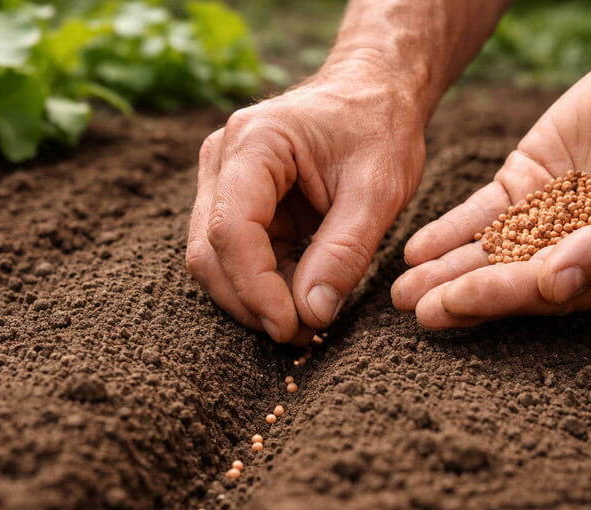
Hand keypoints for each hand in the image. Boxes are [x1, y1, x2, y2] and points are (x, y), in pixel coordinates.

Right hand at [187, 62, 425, 341]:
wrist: (374, 93)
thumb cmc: (381, 128)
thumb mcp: (379, 191)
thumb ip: (345, 253)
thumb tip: (311, 315)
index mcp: (255, 142)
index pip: (231, 229)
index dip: (256, 289)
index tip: (293, 328)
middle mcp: (223, 158)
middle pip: (209, 251)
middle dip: (251, 303)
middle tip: (303, 336)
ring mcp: (222, 180)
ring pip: (214, 259)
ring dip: (254, 300)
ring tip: (307, 322)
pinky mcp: (236, 201)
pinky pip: (235, 256)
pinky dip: (264, 286)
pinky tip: (300, 298)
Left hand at [393, 37, 590, 328]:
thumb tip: (558, 287)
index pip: (545, 291)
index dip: (498, 297)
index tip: (451, 303)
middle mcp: (573, 251)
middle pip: (508, 279)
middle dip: (460, 295)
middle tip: (413, 307)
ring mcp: (545, 219)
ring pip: (487, 251)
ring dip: (445, 270)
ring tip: (400, 290)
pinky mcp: (523, 186)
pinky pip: (481, 215)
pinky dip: (450, 231)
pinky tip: (417, 249)